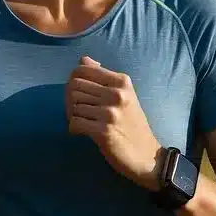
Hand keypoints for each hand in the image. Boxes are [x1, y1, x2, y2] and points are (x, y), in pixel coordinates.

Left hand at [67, 56, 160, 189]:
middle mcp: (116, 94)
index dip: (73, 81)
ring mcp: (110, 113)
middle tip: (77, 111)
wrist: (146, 154)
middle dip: (70, 99)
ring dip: (72, 115)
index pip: (82, 70)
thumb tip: (84, 60)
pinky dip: (73, 128)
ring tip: (81, 122)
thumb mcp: (124, 95)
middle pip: (74, 87)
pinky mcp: (103, 132)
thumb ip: (103, 76)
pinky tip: (81, 132)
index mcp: (122, 81)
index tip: (78, 94)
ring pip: (73, 105)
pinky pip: (74, 123)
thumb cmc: (132, 124)